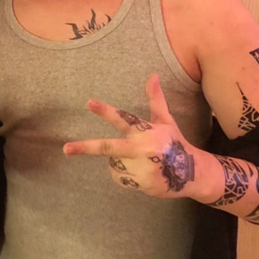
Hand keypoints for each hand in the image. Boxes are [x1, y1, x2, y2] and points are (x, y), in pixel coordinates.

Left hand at [63, 74, 199, 198]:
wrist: (193, 174)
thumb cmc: (173, 142)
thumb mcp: (165, 120)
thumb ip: (155, 99)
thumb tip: (152, 74)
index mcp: (145, 131)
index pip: (122, 118)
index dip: (105, 110)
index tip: (88, 103)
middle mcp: (142, 149)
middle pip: (108, 148)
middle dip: (85, 148)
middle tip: (66, 149)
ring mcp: (142, 169)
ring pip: (113, 165)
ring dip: (121, 163)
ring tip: (140, 161)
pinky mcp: (142, 184)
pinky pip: (120, 178)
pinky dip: (126, 176)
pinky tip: (143, 173)